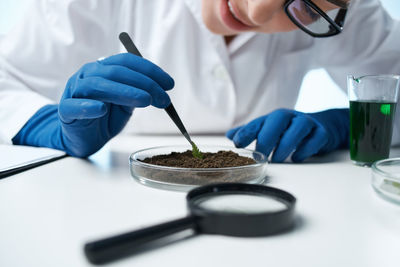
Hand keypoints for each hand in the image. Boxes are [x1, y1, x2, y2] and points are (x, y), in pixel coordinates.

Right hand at [13, 53, 173, 156]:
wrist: (82, 137)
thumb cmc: (104, 117)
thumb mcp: (126, 103)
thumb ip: (138, 94)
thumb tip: (162, 91)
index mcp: (104, 69)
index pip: (127, 62)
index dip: (150, 70)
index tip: (169, 84)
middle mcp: (88, 75)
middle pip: (116, 72)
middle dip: (143, 83)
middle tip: (162, 98)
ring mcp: (75, 91)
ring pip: (97, 85)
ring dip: (124, 91)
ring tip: (144, 100)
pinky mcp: (65, 111)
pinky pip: (74, 106)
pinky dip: (88, 106)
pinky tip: (101, 109)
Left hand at [226, 109, 348, 162]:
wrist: (322, 125)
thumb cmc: (289, 130)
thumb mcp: (269, 130)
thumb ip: (251, 133)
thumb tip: (230, 135)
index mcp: (273, 117)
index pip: (258, 122)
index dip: (247, 132)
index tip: (237, 143)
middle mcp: (289, 117)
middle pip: (277, 120)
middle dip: (267, 137)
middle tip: (260, 154)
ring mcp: (306, 123)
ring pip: (298, 127)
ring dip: (286, 144)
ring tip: (277, 158)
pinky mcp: (322, 132)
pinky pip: (316, 138)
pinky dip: (306, 149)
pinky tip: (297, 158)